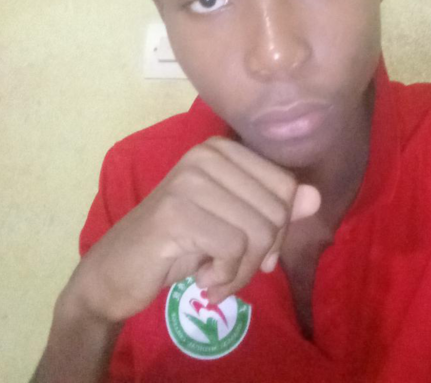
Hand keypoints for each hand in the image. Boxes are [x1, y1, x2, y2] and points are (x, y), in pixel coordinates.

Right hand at [66, 137, 320, 323]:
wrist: (116, 270)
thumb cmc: (178, 244)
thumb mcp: (232, 224)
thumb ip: (272, 209)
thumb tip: (314, 197)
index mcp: (222, 149)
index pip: (285, 186)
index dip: (279, 228)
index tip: (253, 251)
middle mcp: (206, 155)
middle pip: (276, 210)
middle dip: (261, 254)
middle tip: (230, 269)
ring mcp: (189, 181)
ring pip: (258, 233)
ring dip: (242, 272)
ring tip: (216, 277)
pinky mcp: (176, 213)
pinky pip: (233, 250)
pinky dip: (225, 279)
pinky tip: (202, 281)